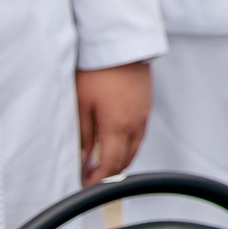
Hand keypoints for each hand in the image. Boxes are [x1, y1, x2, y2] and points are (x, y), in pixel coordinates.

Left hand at [75, 62, 150, 184]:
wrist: (120, 42)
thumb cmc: (98, 69)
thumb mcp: (81, 104)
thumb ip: (82, 136)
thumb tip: (81, 160)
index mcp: (118, 125)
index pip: (110, 164)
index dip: (98, 180)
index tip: (86, 186)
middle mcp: (136, 123)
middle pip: (126, 159)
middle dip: (110, 173)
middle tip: (92, 178)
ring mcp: (144, 113)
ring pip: (135, 147)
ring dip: (120, 159)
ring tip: (101, 162)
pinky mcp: (146, 103)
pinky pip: (140, 133)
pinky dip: (128, 144)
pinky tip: (115, 140)